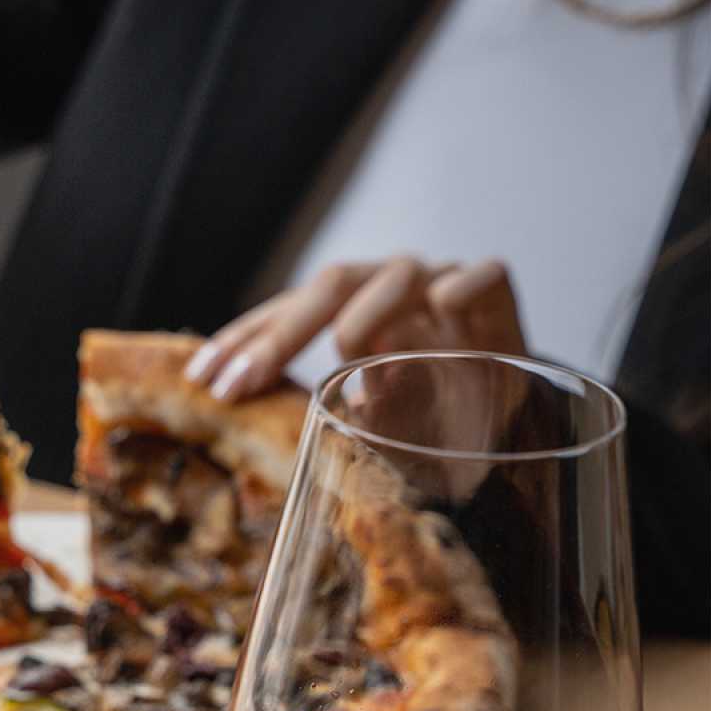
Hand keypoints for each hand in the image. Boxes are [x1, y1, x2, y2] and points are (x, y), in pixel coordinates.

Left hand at [186, 257, 526, 400]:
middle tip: (237, 383)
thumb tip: (273, 424)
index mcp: (354, 312)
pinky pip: (484, 275)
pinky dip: (463, 289)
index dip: (245, 340)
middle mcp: (393, 291)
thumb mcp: (364, 437)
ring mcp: (446, 287)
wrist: (511, 434)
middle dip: (280, 334)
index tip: (199, 378)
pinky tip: (446, 310)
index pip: (290, 312)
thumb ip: (326, 421)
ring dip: (365, 312)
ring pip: (398, 274)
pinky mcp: (499, 297)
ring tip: (344, 352)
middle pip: (333, 284)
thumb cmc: (431, 433)